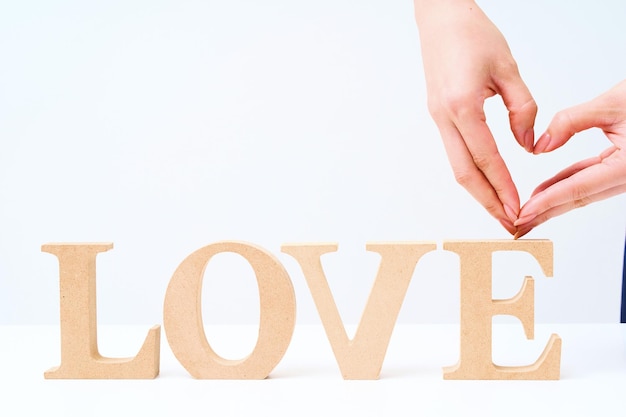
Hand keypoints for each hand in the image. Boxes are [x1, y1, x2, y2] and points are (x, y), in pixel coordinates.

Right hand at [414, 0, 536, 233]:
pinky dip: (471, 172)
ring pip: (456, 166)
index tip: (517, 210)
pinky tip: (485, 180)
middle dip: (487, 203)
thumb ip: (523, 110)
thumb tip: (529, 145)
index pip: (486, 159)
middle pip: (464, 174)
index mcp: (462, 106)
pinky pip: (454, 152)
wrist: (439, 17)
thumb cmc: (472, 34)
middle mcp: (444, 118)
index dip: (503, 188)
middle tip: (507, 224)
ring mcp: (437, 119)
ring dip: (478, 191)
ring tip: (499, 208)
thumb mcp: (508, 69)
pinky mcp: (438, 115)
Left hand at [514, 80, 625, 237]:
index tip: (522, 214)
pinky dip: (566, 185)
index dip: (547, 202)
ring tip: (526, 214)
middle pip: (578, 198)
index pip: (578, 188)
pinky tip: (545, 192)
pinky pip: (590, 179)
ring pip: (583, 191)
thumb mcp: (612, 103)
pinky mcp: (624, 166)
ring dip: (553, 202)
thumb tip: (540, 145)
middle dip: (545, 214)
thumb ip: (571, 122)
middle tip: (516, 227)